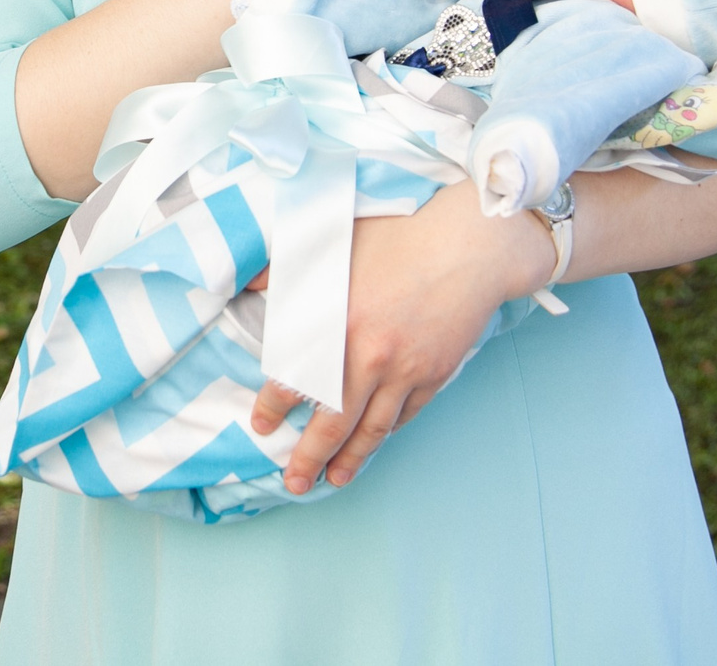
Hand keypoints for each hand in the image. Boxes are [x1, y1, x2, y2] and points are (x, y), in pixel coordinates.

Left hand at [246, 186, 553, 493]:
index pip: (294, 379)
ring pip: (373, 427)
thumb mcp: (333, 243)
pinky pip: (406, 413)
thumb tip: (247, 281)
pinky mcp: (436, 374)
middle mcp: (369, 358)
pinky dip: (388, 431)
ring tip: (336, 478)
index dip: (274, 406)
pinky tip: (375, 440)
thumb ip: (287, 268)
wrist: (469, 244)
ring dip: (352, 457)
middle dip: (310, 456)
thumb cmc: (400, 235)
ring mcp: (406, 371)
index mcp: (338, 325)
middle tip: (295, 481)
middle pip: (333, 421)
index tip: (262, 424)